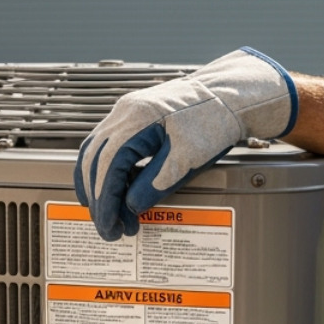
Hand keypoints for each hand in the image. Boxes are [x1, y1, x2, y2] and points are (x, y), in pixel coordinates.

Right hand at [74, 47, 296, 239]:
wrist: (228, 97)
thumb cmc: (213, 121)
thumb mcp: (188, 157)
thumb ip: (156, 183)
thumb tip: (131, 206)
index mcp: (138, 118)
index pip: (107, 167)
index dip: (106, 201)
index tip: (109, 224)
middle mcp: (125, 112)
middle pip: (95, 160)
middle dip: (99, 198)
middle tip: (109, 226)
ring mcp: (126, 112)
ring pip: (95, 152)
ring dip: (96, 185)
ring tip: (106, 212)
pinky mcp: (132, 117)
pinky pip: (106, 145)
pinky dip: (104, 170)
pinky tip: (110, 187)